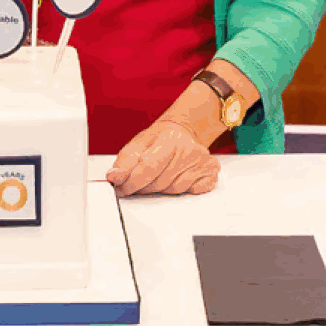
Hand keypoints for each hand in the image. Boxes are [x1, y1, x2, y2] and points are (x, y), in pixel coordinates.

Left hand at [105, 94, 221, 196]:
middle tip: (139, 181)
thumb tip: (114, 177)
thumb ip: (124, 162)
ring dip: (161, 188)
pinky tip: (177, 176)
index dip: (132, 181)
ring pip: (173, 190)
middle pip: (159, 182)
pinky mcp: (210, 173)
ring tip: (160, 174)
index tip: (122, 188)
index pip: (149, 167)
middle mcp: (189, 149)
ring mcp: (202, 162)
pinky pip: (190, 192)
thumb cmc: (159, 140)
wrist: (182, 133)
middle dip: (144, 187)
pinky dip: (180, 189)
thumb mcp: (138, 144)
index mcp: (170, 139)